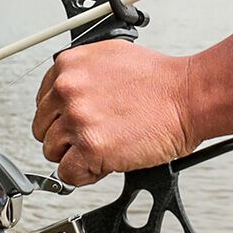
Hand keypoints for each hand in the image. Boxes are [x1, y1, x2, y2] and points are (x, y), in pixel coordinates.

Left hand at [32, 41, 196, 185]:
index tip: (80, 120)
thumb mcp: (112, 58)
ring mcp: (77, 119)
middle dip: (68, 136)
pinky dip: (87, 174)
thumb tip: (67, 92)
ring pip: (53, 153)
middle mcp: (68, 89)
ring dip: (77, 155)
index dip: (63, 115)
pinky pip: (68, 175)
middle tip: (98, 133)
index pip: (43, 100)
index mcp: (69, 64)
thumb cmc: (161, 81)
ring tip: (108, 144)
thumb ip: (82, 74)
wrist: (189, 97)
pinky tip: (107, 160)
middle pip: (44, 128)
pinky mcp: (90, 148)